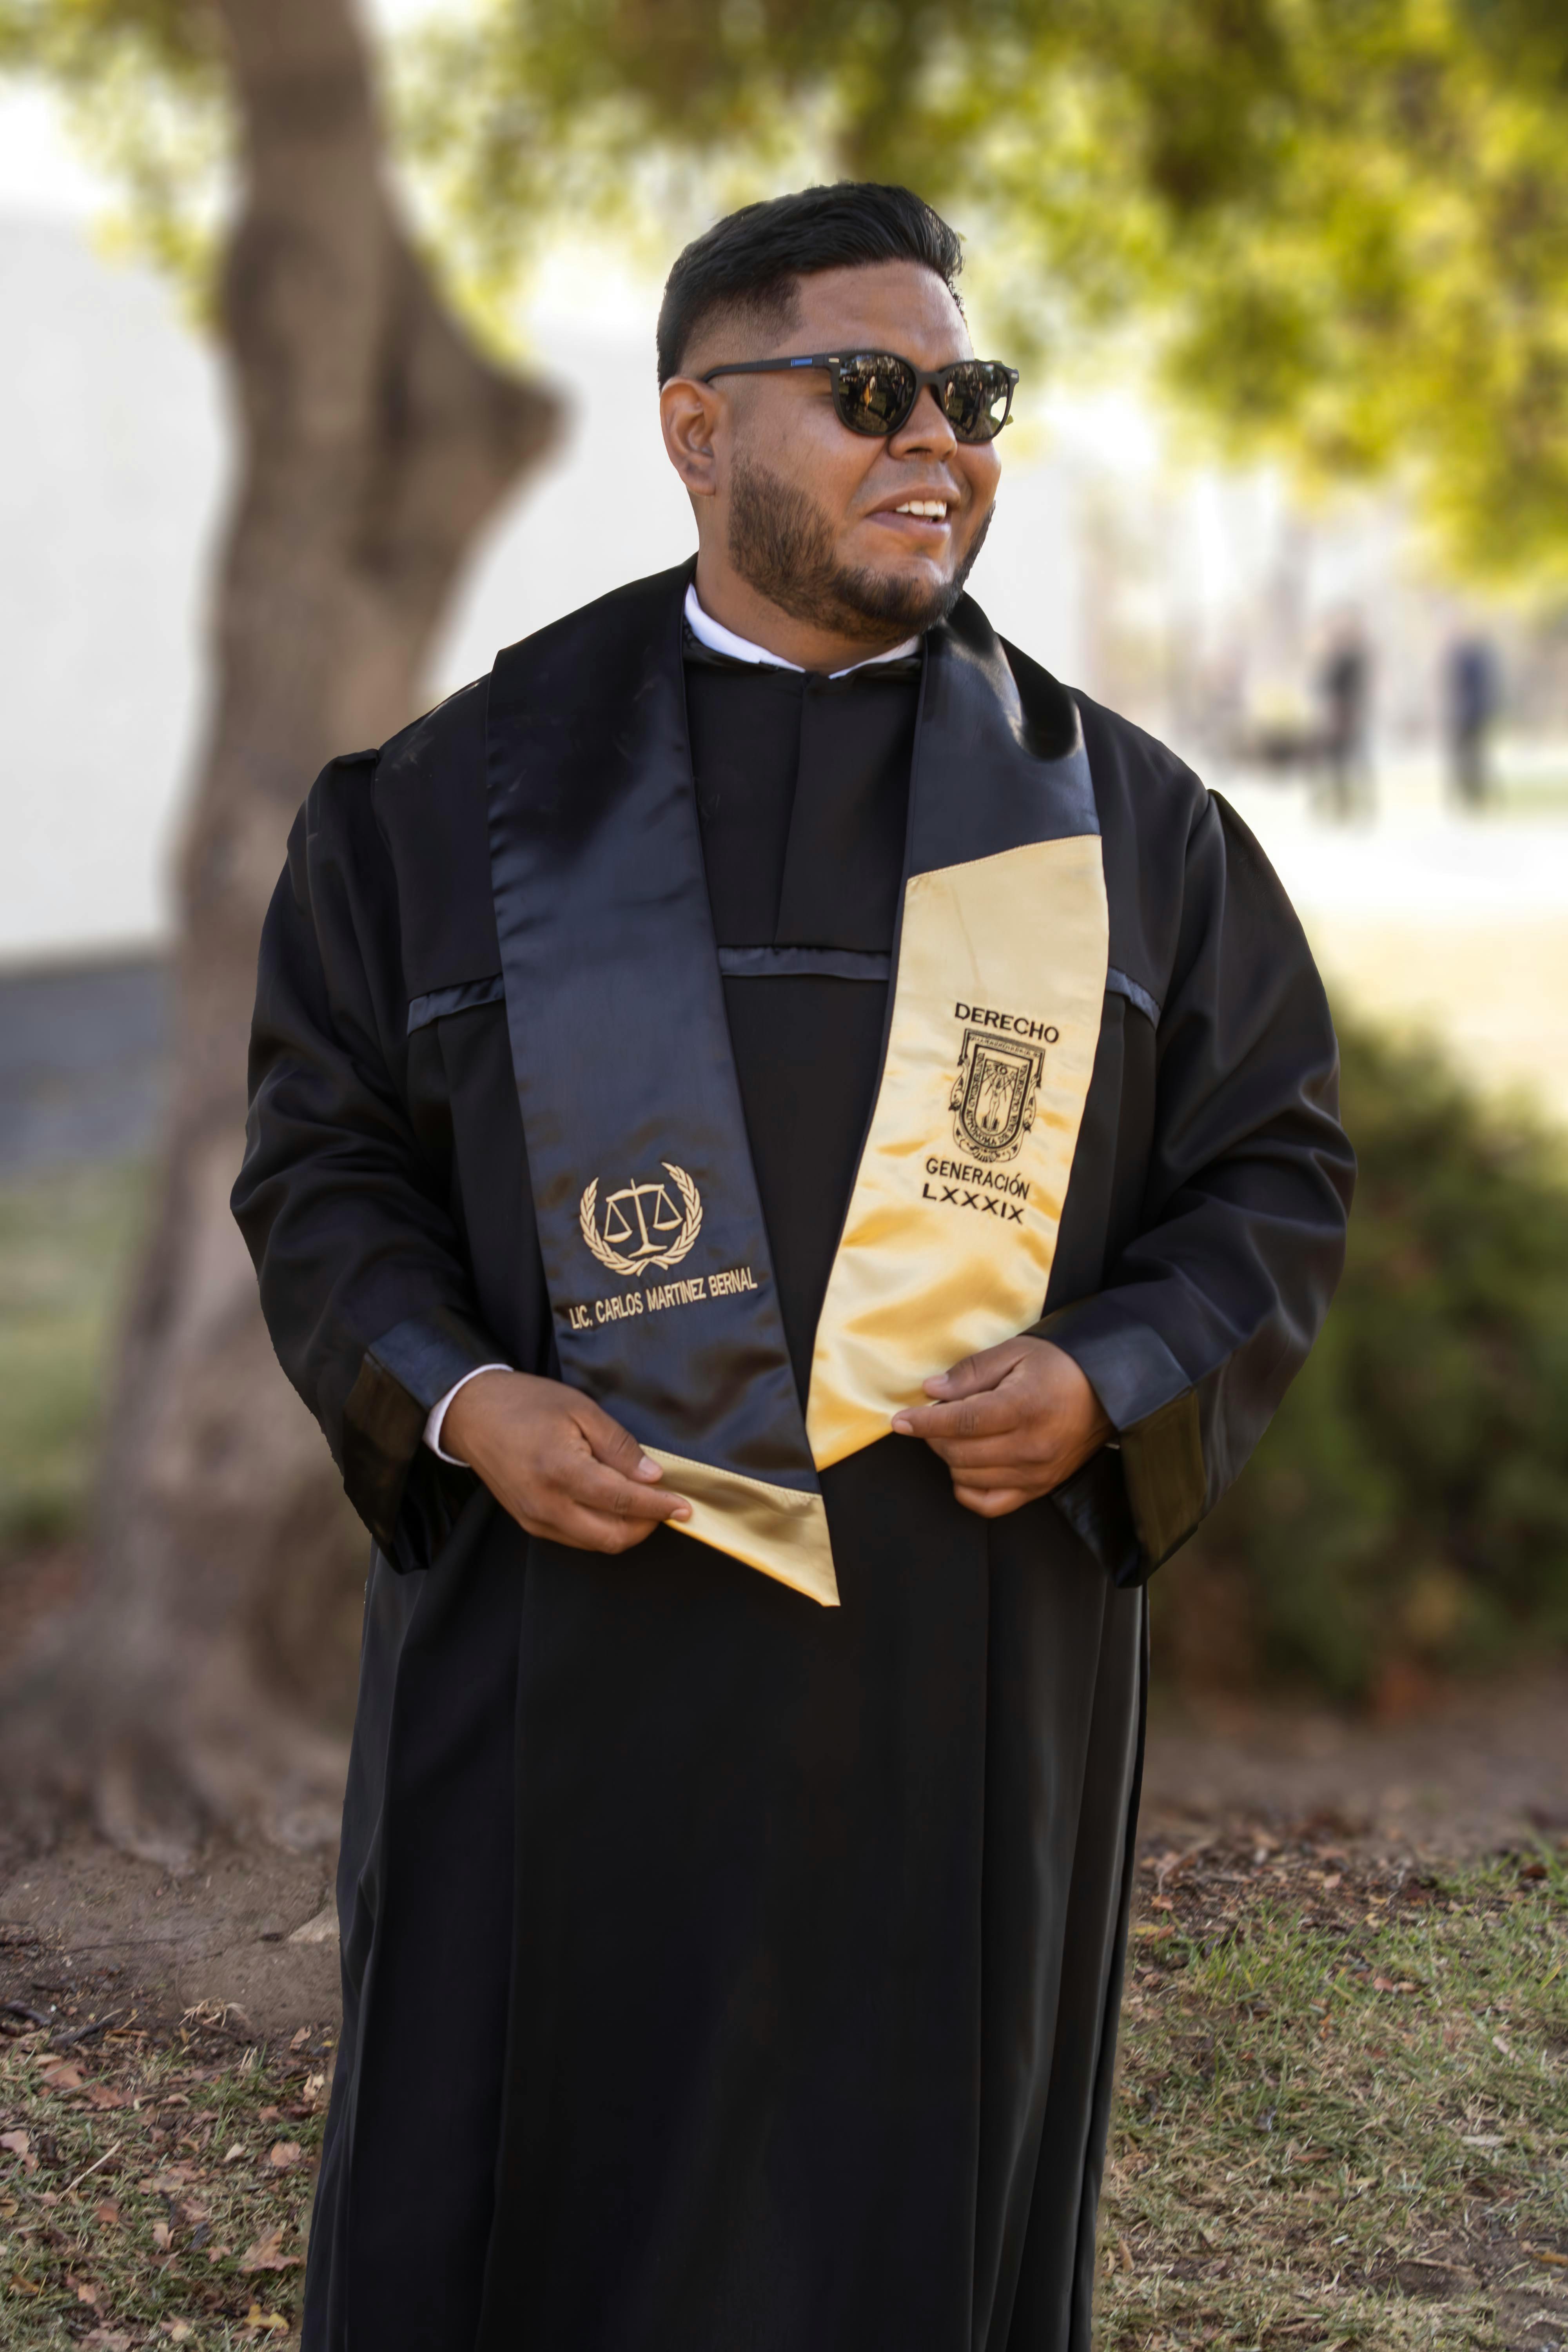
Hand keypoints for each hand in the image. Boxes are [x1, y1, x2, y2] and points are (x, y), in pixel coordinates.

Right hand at [441, 1370, 691, 1552]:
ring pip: (594, 1543)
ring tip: (641, 1503)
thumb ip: (619, 1446)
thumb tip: (652, 1476)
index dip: (659, 1507)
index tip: (685, 1507)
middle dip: (646, 1526)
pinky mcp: (529, 1522)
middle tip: (664, 1504)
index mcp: (561, 1472)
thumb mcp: (580, 1410)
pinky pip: (574, 1537)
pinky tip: (610, 1505)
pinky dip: (600, 1528)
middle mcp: (547, 1505)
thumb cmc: (525, 1403)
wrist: (472, 1413)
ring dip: (624, 1529)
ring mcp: (535, 1519)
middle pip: (611, 1536)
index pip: (623, 1502)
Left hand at [890, 1336, 1111, 1518]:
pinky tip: (965, 1467)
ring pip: (968, 1477)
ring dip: (950, 1457)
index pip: (961, 1422)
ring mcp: (1036, 1473)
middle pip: (959, 1453)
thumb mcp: (1016, 1353)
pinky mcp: (1040, 1488)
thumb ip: (971, 1372)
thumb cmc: (1060, 1366)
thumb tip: (932, 1390)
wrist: (1108, 1391)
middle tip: (936, 1416)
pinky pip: (989, 1504)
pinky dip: (967, 1489)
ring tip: (957, 1434)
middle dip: (935, 1435)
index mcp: (1023, 1408)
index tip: (899, 1421)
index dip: (924, 1422)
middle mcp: (1030, 1446)